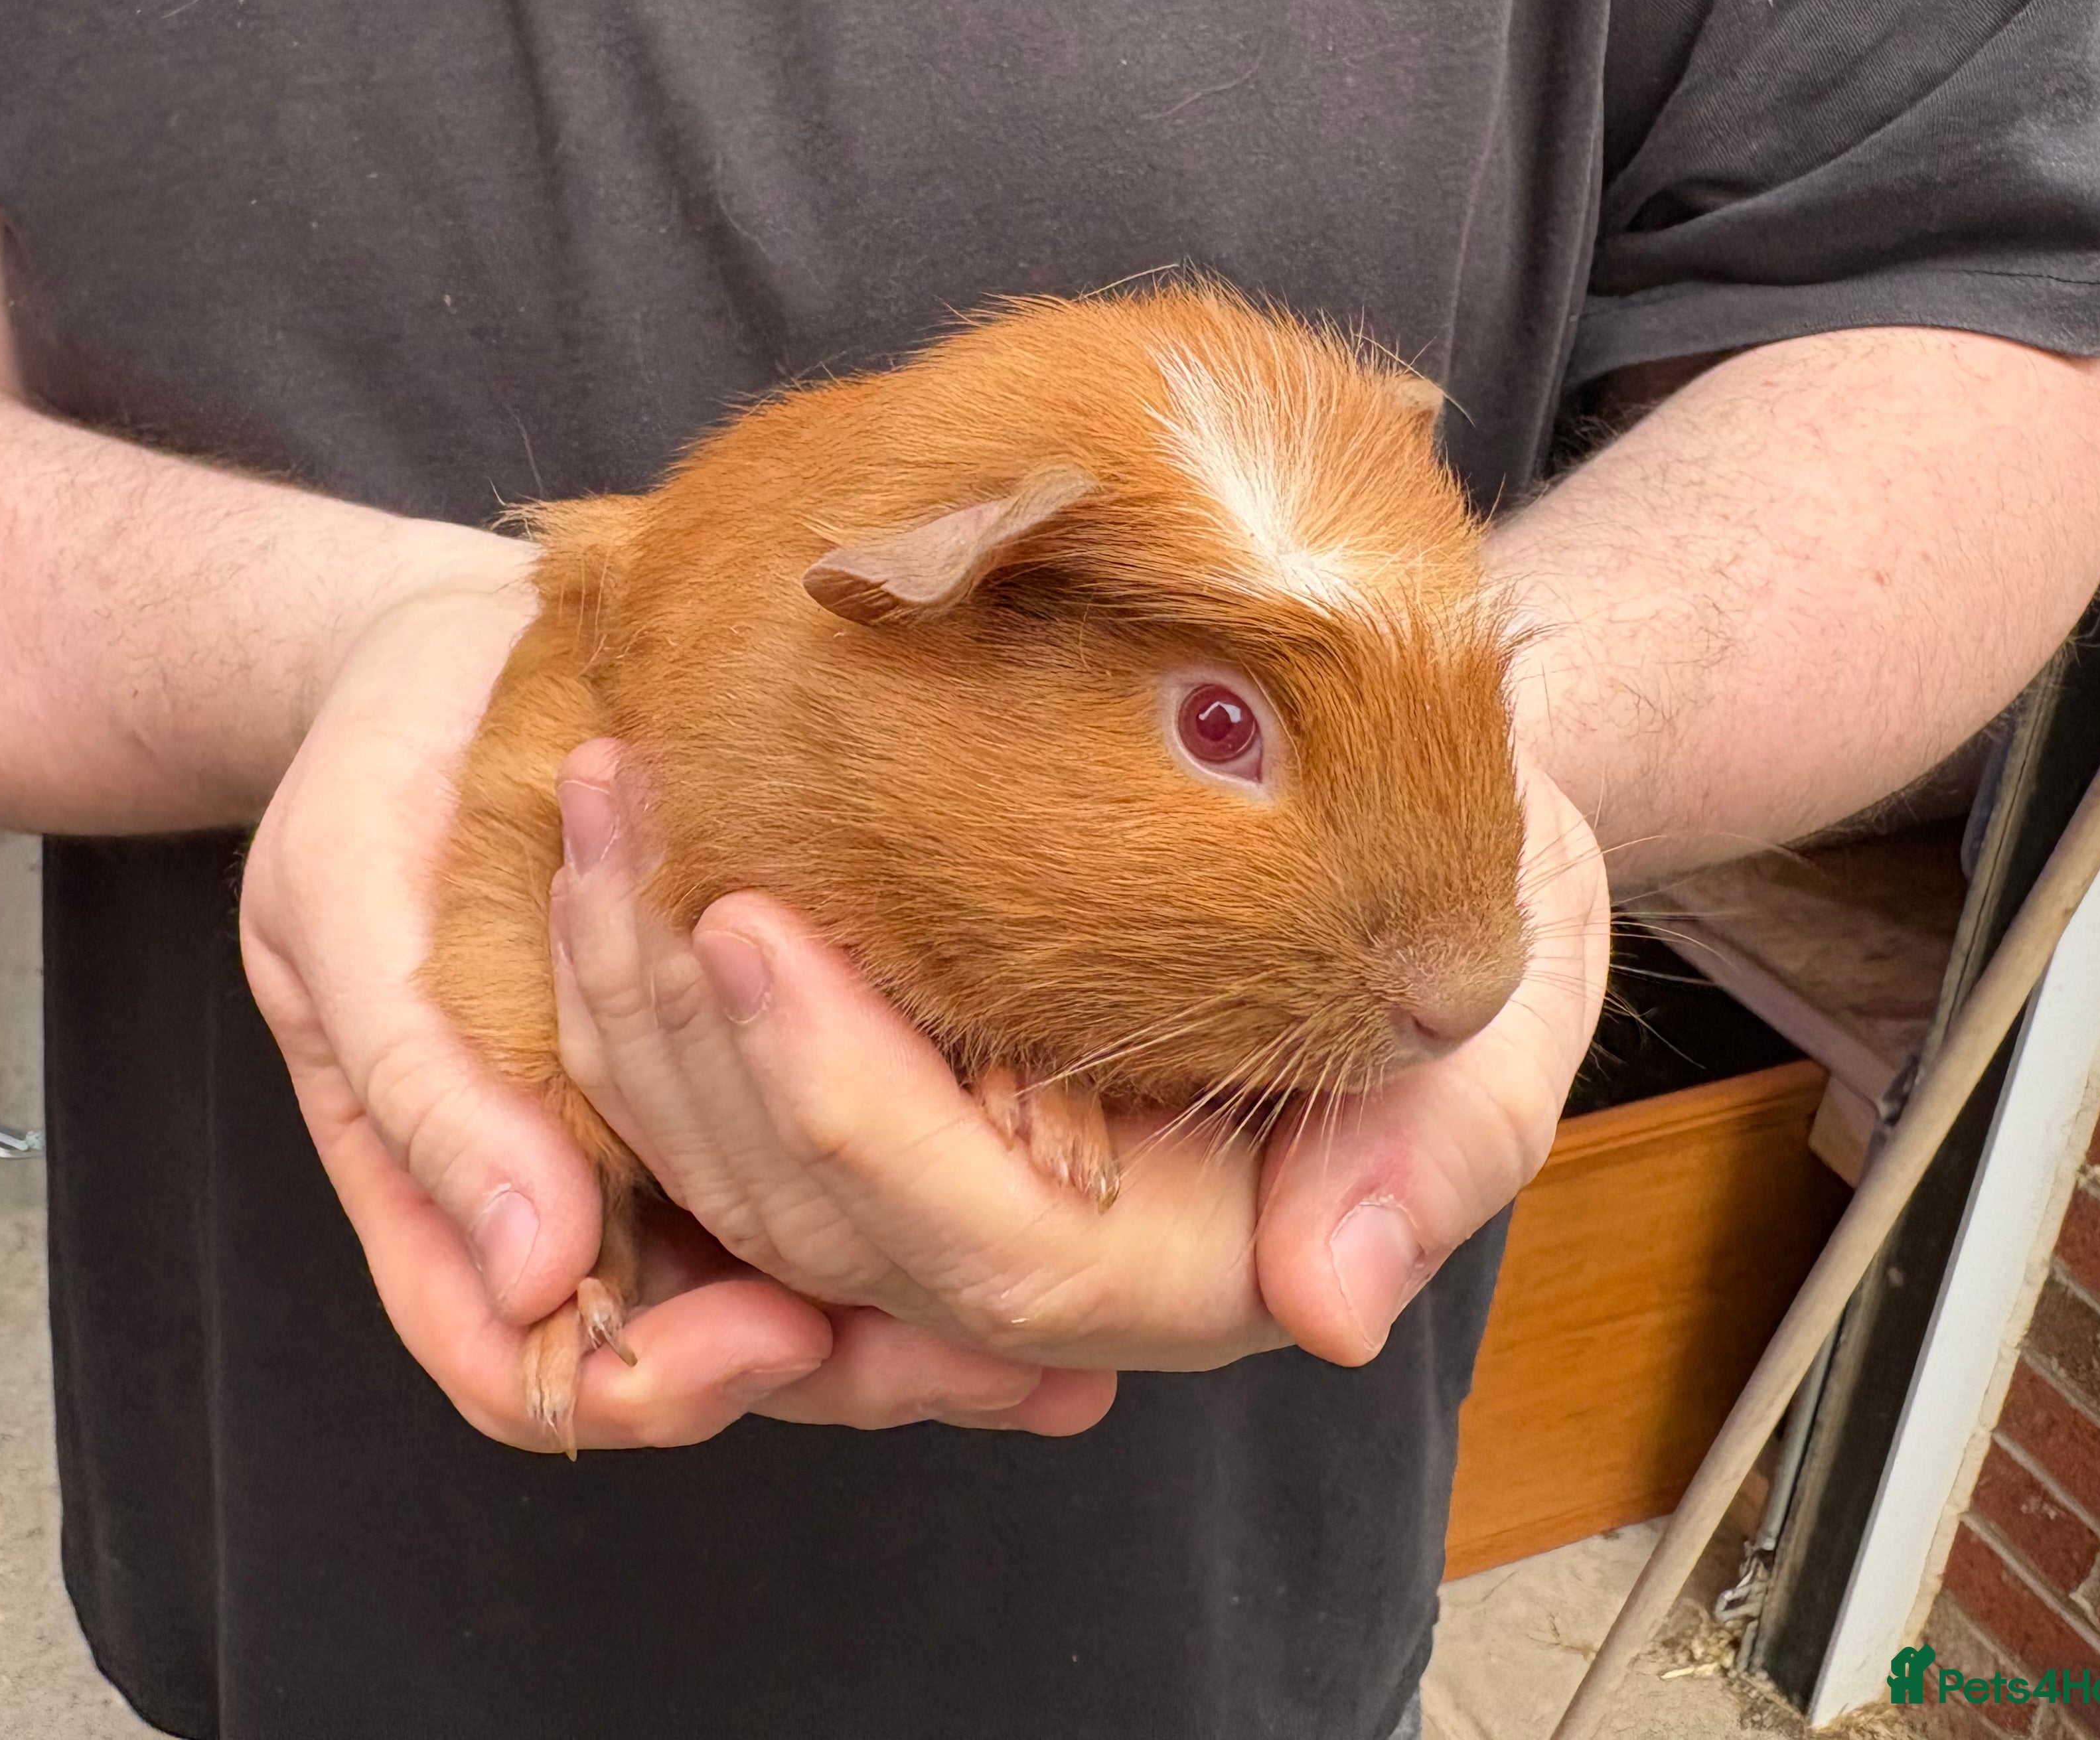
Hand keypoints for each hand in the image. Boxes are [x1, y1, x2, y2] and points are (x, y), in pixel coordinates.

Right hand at [239, 568, 1100, 1451]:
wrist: (462, 650)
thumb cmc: (377, 760)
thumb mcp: (346, 901)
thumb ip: (425, 1090)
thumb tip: (539, 1269)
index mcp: (437, 1183)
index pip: (525, 1368)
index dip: (656, 1381)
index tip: (778, 1329)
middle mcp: (559, 1191)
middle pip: (689, 1358)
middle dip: (839, 1372)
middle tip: (985, 1364)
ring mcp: (661, 1136)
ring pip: (782, 1288)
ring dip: (911, 1329)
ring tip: (1063, 1356)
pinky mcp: (752, 1064)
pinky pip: (839, 1172)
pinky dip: (932, 1200)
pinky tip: (1064, 1209)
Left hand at [551, 745, 1609, 1370]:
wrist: (1420, 799)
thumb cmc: (1475, 892)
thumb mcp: (1500, 1003)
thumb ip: (1434, 1155)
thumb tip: (1331, 1303)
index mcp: (1182, 1264)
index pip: (982, 1243)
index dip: (852, 1103)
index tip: (752, 923)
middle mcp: (1040, 1244)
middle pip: (815, 1221)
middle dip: (690, 1037)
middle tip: (620, 816)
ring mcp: (947, 1169)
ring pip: (735, 1168)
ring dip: (634, 998)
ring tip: (599, 796)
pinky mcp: (890, 1082)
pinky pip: (724, 1087)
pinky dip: (648, 980)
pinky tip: (614, 835)